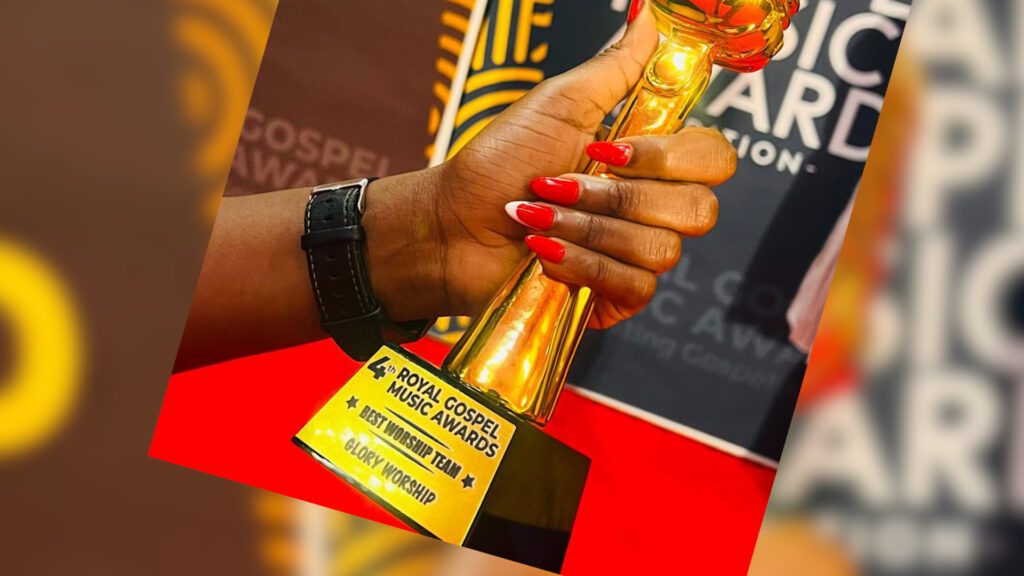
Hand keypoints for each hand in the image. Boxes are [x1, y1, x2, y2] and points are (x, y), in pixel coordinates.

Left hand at [364, 8, 735, 328]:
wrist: (449, 226)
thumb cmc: (496, 164)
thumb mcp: (557, 105)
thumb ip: (614, 67)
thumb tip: (650, 15)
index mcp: (647, 159)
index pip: (713, 160)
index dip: (667, 158)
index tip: (607, 149)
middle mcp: (650, 208)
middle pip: (698, 209)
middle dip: (618, 198)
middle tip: (559, 185)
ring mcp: (633, 257)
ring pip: (661, 251)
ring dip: (587, 229)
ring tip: (537, 218)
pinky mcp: (613, 299)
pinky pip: (635, 288)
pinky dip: (582, 264)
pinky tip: (543, 253)